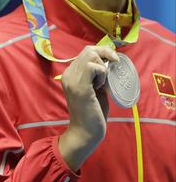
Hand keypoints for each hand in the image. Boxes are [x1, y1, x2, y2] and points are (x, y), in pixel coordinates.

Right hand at [58, 45, 118, 170]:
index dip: (101, 52)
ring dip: (102, 66)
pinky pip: (93, 67)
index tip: (113, 62)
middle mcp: (68, 74)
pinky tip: (101, 85)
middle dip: (105, 54)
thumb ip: (97, 76)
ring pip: (90, 55)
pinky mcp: (79, 86)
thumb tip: (109, 64)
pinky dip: (102, 73)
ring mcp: (72, 79)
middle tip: (114, 66)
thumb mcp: (95, 89)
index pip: (85, 52)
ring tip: (103, 82)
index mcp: (70, 74)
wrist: (86, 131)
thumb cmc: (93, 113)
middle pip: (88, 50)